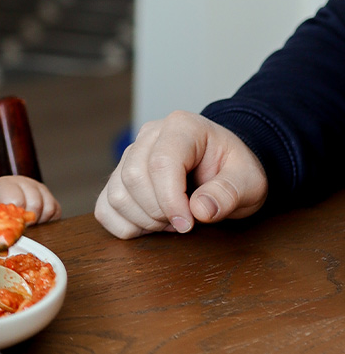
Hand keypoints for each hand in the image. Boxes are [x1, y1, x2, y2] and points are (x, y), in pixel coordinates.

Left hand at [0, 175, 60, 222]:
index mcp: (6, 184)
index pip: (17, 200)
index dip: (16, 217)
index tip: (12, 225)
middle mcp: (24, 183)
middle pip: (35, 204)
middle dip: (28, 221)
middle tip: (20, 227)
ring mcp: (39, 188)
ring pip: (48, 208)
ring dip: (39, 221)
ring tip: (27, 224)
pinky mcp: (50, 197)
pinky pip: (56, 211)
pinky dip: (48, 220)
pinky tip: (36, 222)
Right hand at [95, 111, 268, 238]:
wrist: (224, 168)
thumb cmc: (234, 170)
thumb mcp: (249, 181)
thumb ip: (229, 192)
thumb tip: (200, 210)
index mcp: (181, 127)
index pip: (161, 162)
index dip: (170, 199)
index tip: (188, 224)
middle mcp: (148, 136)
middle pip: (133, 177)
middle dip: (158, 212)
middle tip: (185, 222)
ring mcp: (128, 156)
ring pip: (116, 194)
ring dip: (143, 220)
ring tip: (171, 221)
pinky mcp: (117, 179)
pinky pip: (105, 208)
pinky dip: (125, 225)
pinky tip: (151, 224)